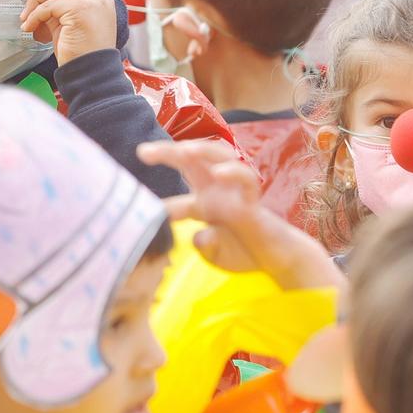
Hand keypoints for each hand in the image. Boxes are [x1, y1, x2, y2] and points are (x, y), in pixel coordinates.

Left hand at [19, 0, 118, 65]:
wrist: (91, 76)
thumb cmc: (80, 55)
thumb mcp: (70, 24)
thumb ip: (60, 7)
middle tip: (32, 2)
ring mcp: (93, 3)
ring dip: (35, 0)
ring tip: (27, 18)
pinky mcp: (81, 11)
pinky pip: (49, 5)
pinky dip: (34, 16)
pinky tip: (29, 28)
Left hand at [138, 138, 344, 291]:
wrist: (278, 262)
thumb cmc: (244, 253)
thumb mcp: (214, 254)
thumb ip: (204, 245)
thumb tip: (200, 235)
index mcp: (204, 202)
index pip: (177, 193)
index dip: (158, 202)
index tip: (134, 197)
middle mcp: (217, 190)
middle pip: (191, 161)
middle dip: (168, 152)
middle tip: (143, 152)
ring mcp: (235, 192)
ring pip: (219, 156)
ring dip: (201, 150)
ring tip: (182, 150)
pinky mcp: (254, 200)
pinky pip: (246, 180)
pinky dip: (233, 173)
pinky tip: (219, 172)